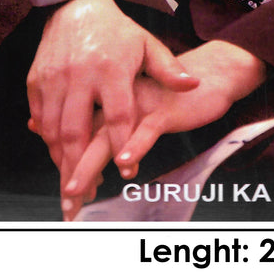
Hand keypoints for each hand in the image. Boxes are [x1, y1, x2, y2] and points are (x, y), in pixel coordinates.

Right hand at [26, 0, 198, 202]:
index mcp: (111, 68)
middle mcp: (80, 74)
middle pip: (77, 131)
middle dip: (80, 166)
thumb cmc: (118, 32)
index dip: (122, 145)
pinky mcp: (36, 79)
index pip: (117, 115)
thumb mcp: (147, 45)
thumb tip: (194, 85)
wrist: (77, 7)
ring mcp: (54, 77)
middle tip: (86, 193)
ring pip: (54, 129)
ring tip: (72, 181)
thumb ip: (168, 69)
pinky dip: (47, 140)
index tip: (127, 172)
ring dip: (61, 159)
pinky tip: (59, 155)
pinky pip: (40, 118)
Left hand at [61, 40, 266, 218]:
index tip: (63, 196)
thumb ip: (105, 123)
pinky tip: (124, 164)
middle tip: (64, 202)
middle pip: (84, 139)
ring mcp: (139, 105)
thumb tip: (66, 146)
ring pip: (108, 138)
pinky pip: (146, 129)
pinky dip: (135, 147)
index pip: (77, 134)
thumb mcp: (133, 108)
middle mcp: (116, 101)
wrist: (209, 72)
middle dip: (70, 172)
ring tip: (76, 190)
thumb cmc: (168, 94)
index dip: (65, 164)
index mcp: (106, 101)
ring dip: (90, 166)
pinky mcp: (163, 109)